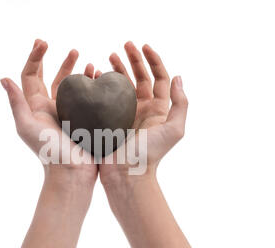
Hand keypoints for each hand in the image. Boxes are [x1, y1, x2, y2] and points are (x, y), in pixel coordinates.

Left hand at [1, 39, 98, 183]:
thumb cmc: (48, 152)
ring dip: (81, 74)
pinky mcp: (85, 121)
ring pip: (74, 89)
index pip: (31, 76)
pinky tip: (101, 81)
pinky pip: (89, 99)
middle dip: (62, 63)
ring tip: (90, 64)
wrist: (72, 173)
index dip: (35, 58)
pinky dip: (94, 87)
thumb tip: (3, 78)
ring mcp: (70, 115)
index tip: (44, 43)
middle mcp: (52, 109)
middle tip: (73, 50)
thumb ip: (16, 103)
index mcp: (36, 107)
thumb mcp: (27, 126)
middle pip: (54, 79)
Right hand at [99, 41, 188, 183]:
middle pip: (140, 77)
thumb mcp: (175, 130)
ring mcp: (124, 114)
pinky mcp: (108, 120)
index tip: (143, 46)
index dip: (153, 60)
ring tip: (108, 56)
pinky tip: (94, 75)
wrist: (126, 174)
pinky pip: (105, 97)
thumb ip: (180, 104)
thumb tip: (178, 78)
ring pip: (121, 85)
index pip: (159, 78)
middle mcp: (142, 109)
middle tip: (124, 45)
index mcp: (158, 109)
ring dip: (117, 69)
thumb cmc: (150, 154)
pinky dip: (100, 84)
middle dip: (133, 59)